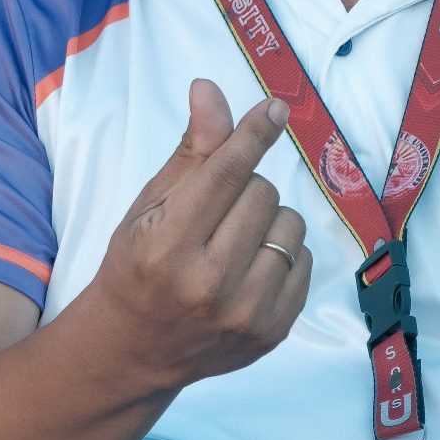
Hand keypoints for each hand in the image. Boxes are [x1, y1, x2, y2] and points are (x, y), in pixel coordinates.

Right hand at [83, 79, 313, 389]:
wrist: (133, 348)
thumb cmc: (137, 266)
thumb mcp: (149, 206)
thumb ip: (190, 152)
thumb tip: (211, 90)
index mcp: (167, 247)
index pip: (226, 174)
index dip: (253, 134)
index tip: (276, 108)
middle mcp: (208, 284)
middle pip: (262, 193)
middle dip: (244, 190)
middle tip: (216, 213)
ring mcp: (244, 314)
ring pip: (290, 225)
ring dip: (268, 222)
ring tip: (235, 241)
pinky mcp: (271, 333)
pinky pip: (306, 262)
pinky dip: (284, 254)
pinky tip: (252, 268)